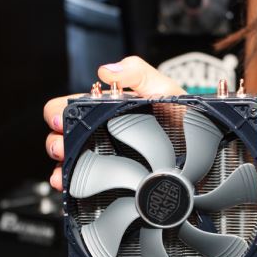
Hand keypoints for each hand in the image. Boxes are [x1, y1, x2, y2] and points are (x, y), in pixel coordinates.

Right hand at [43, 56, 185, 189]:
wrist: (201, 151)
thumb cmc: (182, 117)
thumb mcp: (164, 89)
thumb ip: (138, 73)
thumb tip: (107, 71)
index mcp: (104, 109)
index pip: (68, 107)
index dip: (57, 112)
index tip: (58, 119)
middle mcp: (98, 133)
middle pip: (61, 136)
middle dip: (55, 141)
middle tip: (63, 147)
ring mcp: (103, 157)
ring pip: (68, 161)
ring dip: (61, 165)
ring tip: (64, 171)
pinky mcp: (111, 179)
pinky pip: (82, 183)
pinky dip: (69, 184)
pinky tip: (68, 185)